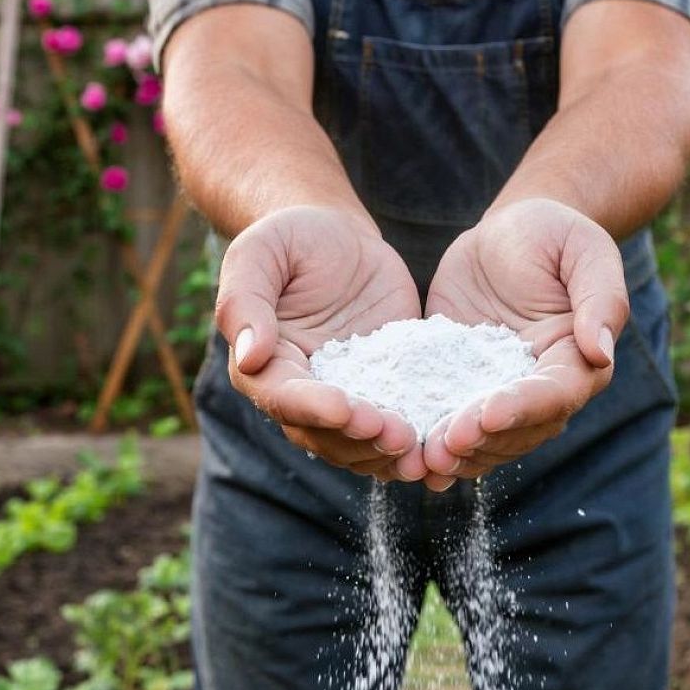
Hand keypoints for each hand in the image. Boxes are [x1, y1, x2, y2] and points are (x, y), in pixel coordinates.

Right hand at [215, 206, 427, 480]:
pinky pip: (399, 423)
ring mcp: (347, 395)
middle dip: (360, 438)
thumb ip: (245, 300)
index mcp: (265, 365)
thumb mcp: (260, 252)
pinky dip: (419, 443)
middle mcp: (303, 392)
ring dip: (388, 452)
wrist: (340, 237)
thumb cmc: (291, 238)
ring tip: (422, 449)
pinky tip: (444, 451)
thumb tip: (248, 356)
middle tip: (398, 435)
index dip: (313, 407)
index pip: (284, 396)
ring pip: (360, 443)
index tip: (344, 409)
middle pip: (324, 432)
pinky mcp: (387, 389)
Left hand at [421, 198, 629, 489]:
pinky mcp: (463, 385)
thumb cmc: (554, 233)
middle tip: (444, 445)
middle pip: (519, 430)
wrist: (508, 233)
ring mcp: (501, 391)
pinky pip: (451, 421)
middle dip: (482, 441)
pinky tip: (408, 461)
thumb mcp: (584, 251)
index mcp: (577, 360)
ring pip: (487, 439)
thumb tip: (600, 353)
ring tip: (424, 461)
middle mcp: (543, 386)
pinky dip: (433, 445)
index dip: (522, 408)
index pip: (555, 394)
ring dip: (458, 454)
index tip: (486, 414)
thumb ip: (600, 299)